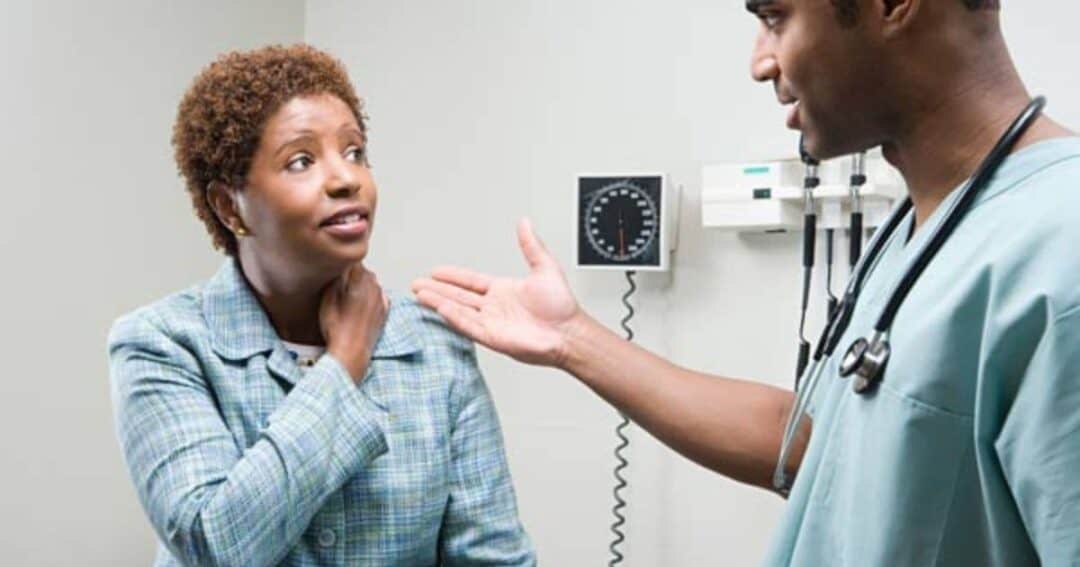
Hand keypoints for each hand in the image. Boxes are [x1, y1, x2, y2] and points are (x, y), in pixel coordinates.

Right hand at [320, 264, 388, 381]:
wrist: (351, 351)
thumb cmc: (337, 327)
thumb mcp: (327, 297)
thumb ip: (335, 276)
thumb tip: (339, 265)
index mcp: (361, 279)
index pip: (353, 261)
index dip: (342, 264)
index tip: (335, 270)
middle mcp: (375, 286)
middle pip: (363, 270)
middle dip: (352, 275)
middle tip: (339, 286)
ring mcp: (382, 298)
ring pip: (371, 282)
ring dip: (361, 285)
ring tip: (348, 299)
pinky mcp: (385, 310)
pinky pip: (377, 295)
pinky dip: (369, 297)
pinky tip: (358, 306)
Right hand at [412, 218, 581, 366]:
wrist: (568, 333)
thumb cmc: (561, 307)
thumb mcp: (545, 268)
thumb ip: (531, 246)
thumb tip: (525, 223)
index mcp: (503, 291)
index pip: (471, 281)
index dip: (453, 276)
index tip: (436, 271)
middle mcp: (494, 307)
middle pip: (458, 296)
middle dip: (437, 289)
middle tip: (417, 284)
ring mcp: (491, 322)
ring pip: (457, 309)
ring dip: (438, 301)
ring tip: (419, 294)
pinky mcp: (492, 337)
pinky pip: (467, 325)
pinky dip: (452, 316)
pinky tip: (438, 307)